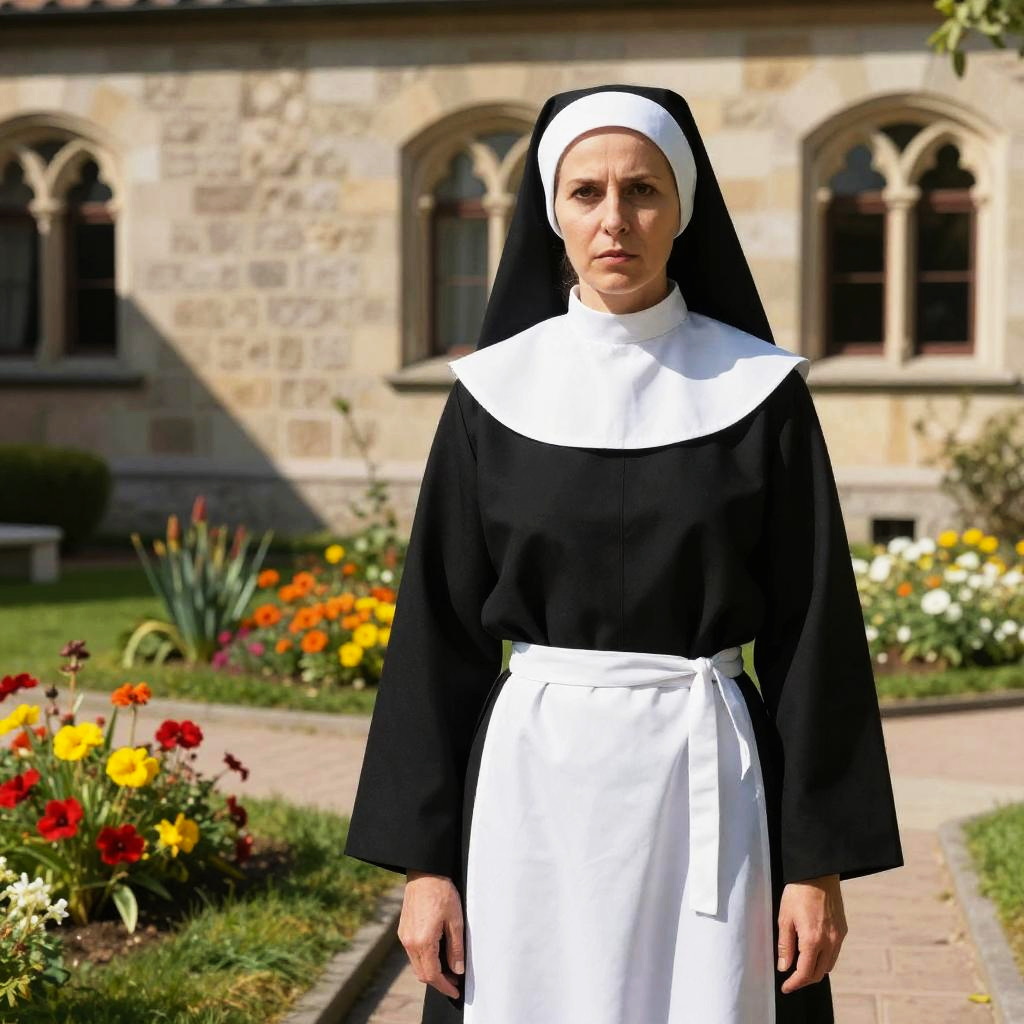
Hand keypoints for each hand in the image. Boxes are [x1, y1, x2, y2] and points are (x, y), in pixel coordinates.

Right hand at [399, 870, 464, 998]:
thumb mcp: (456, 920)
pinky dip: (424, 960)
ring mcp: (404, 936)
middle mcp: (409, 942)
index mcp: (423, 941)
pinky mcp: (403, 930)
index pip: (432, 974)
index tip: (456, 990)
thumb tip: (457, 969)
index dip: (445, 986)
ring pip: (416, 964)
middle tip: (455, 981)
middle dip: (439, 981)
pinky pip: (412, 953)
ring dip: (431, 971)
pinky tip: (437, 954)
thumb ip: (456, 948)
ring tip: (449, 968)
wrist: (424, 873)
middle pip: (422, 973)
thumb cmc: (442, 892)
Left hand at [777, 873, 846, 993]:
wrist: (818, 873)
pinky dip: (824, 958)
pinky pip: (834, 952)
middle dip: (805, 979)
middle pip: (819, 973)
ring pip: (828, 965)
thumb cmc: (798, 893)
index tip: (785, 987)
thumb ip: (785, 945)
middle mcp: (829, 942)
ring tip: (801, 965)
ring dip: (815, 970)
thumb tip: (784, 967)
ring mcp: (839, 937)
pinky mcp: (843, 930)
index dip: (794, 983)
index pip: (805, 973)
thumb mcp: (784, 917)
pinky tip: (813, 951)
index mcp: (812, 940)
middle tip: (791, 978)